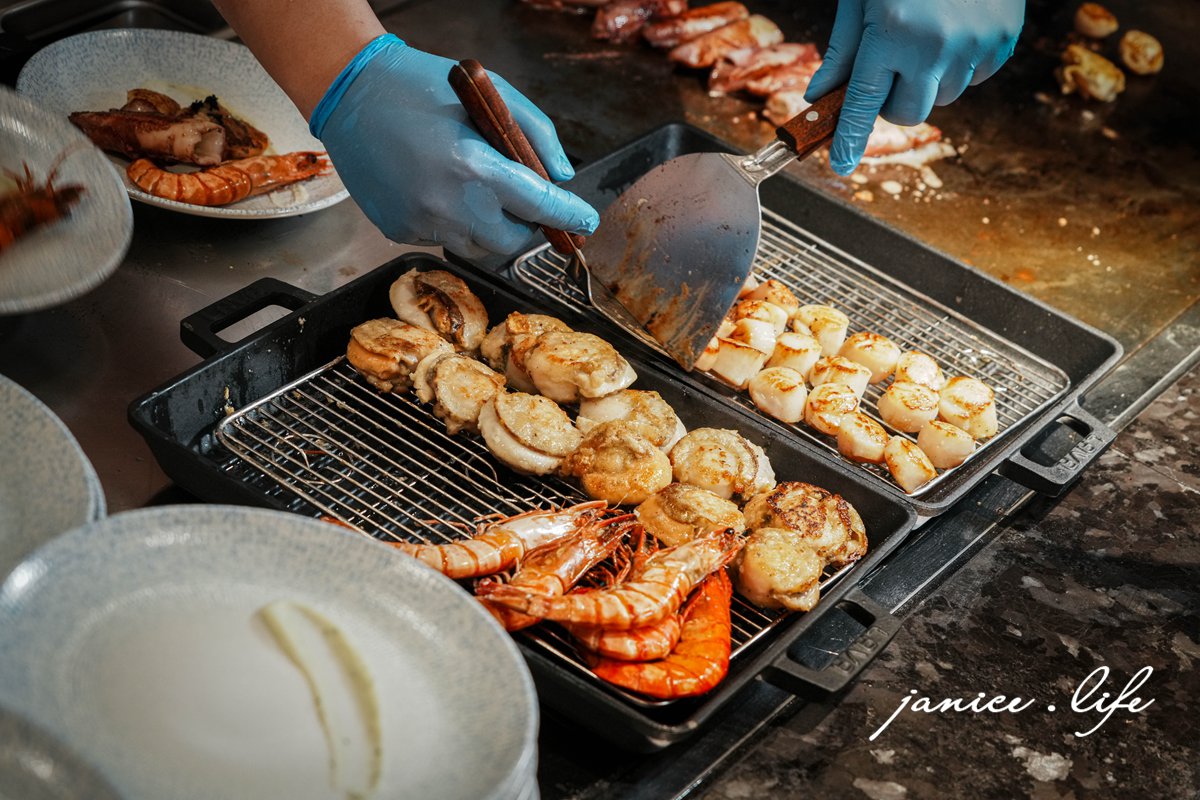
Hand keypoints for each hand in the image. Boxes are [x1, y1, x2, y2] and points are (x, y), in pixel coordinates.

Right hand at [312, 35, 597, 258]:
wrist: (349, 93)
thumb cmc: (421, 85)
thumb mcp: (489, 91)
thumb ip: (535, 133)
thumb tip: (561, 177)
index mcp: (472, 165)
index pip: (538, 205)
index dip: (568, 217)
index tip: (586, 223)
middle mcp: (446, 203)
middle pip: (510, 242)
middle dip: (525, 225)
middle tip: (521, 199)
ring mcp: (419, 222)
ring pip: (476, 247)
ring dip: (489, 227)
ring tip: (474, 189)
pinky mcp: (398, 231)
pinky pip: (442, 239)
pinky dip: (453, 222)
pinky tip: (438, 188)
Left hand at [805, 0, 1023, 174]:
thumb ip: (842, 52)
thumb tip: (819, 97)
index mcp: (892, 32)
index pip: (864, 103)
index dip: (849, 138)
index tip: (840, 164)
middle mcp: (934, 44)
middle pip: (907, 113)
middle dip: (893, 102)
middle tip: (890, 69)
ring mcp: (974, 45)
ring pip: (942, 98)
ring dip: (928, 80)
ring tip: (926, 35)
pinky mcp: (1004, 40)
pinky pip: (974, 77)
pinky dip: (960, 64)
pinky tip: (955, 29)